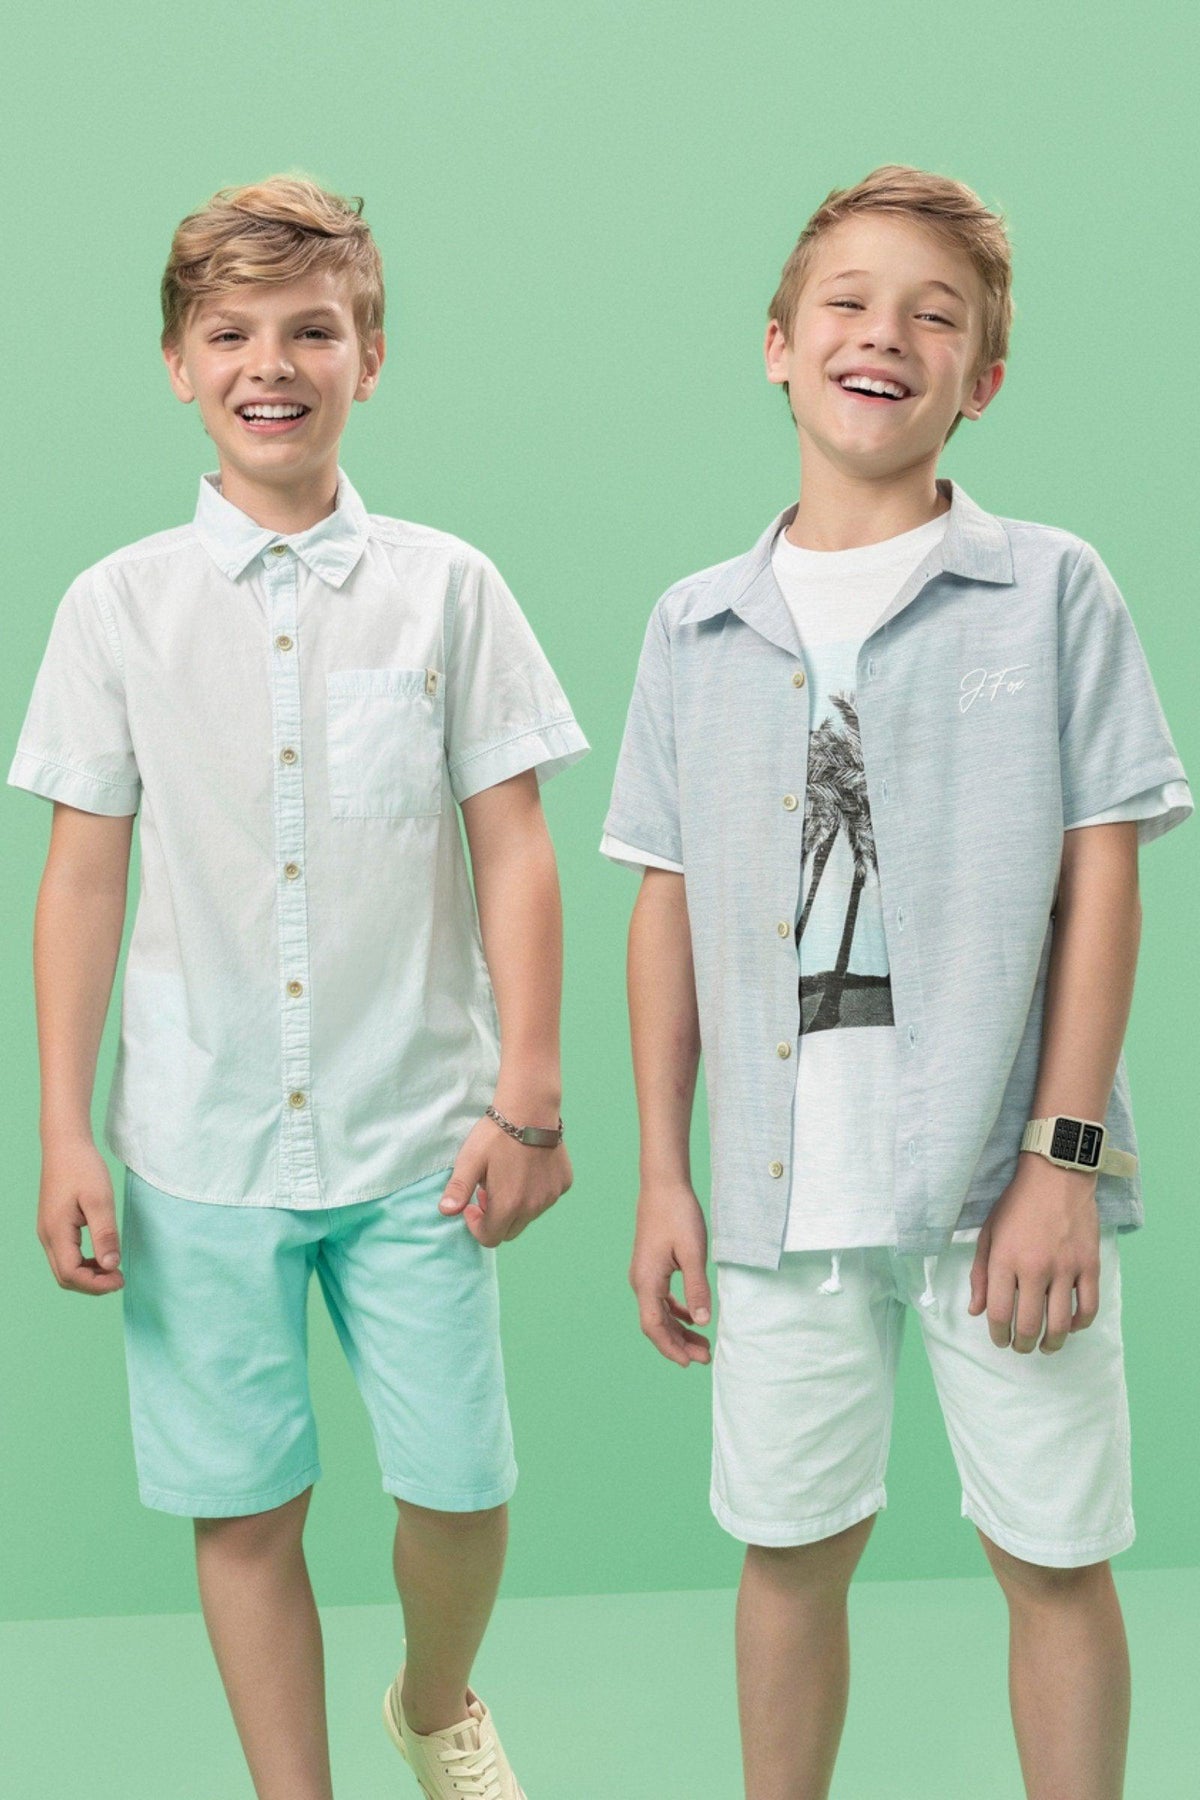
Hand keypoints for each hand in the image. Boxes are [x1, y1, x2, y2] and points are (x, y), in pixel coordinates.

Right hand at [37, 1140, 123, 1294]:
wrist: (65, 1145)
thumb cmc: (82, 1168)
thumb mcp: (100, 1200)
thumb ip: (105, 1234)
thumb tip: (111, 1266)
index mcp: (57, 1232)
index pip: (71, 1274)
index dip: (97, 1284)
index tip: (121, 1279)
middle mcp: (47, 1236)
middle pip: (65, 1277)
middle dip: (92, 1284)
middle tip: (119, 1279)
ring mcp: (48, 1232)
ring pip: (64, 1268)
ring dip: (88, 1275)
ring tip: (114, 1270)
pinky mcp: (53, 1226)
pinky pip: (65, 1255)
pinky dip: (83, 1263)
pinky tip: (102, 1256)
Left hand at [438, 1112, 571, 1245]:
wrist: (530, 1108)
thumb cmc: (496, 1135)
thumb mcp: (470, 1160)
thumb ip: (458, 1189)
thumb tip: (446, 1212)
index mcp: (509, 1205)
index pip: (490, 1238)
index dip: (476, 1226)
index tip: (471, 1205)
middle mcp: (534, 1206)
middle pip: (510, 1231)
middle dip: (495, 1218)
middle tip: (487, 1190)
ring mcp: (551, 1195)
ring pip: (529, 1215)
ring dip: (515, 1205)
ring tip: (506, 1176)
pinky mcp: (563, 1184)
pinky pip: (545, 1198)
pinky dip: (534, 1192)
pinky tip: (526, 1168)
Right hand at [629, 1180, 711, 1366]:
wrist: (663, 1185)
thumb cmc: (677, 1214)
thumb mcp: (693, 1253)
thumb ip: (697, 1289)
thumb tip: (703, 1322)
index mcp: (646, 1281)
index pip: (654, 1326)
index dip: (670, 1347)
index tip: (689, 1362)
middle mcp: (640, 1281)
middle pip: (656, 1324)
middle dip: (678, 1343)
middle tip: (705, 1357)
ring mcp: (644, 1274)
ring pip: (659, 1313)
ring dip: (679, 1330)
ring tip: (702, 1343)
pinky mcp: (651, 1267)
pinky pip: (662, 1299)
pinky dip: (677, 1312)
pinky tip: (692, 1318)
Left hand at [967, 1154, 1100, 1353]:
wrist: (1056, 1176)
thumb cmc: (1016, 1203)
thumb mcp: (988, 1233)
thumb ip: (980, 1274)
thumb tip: (976, 1311)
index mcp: (1005, 1260)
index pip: (999, 1314)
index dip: (998, 1335)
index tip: (1000, 1340)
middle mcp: (1035, 1268)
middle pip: (1028, 1325)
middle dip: (1022, 1344)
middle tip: (1021, 1347)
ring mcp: (1065, 1268)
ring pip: (1060, 1324)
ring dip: (1051, 1343)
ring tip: (1045, 1346)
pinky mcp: (1089, 1265)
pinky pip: (1088, 1307)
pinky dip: (1079, 1324)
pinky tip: (1070, 1326)